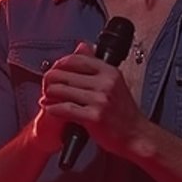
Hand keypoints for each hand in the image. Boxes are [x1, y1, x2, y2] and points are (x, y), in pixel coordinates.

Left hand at [39, 42, 143, 157]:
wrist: (136, 136)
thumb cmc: (124, 113)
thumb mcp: (115, 83)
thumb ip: (97, 67)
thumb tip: (81, 46)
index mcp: (109, 72)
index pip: (76, 59)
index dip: (60, 64)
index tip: (54, 70)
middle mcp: (105, 83)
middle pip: (65, 74)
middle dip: (50, 80)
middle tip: (46, 86)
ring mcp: (100, 100)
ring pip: (61, 90)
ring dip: (49, 94)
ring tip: (46, 97)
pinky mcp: (94, 116)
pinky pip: (64, 108)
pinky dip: (52, 108)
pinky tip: (49, 108)